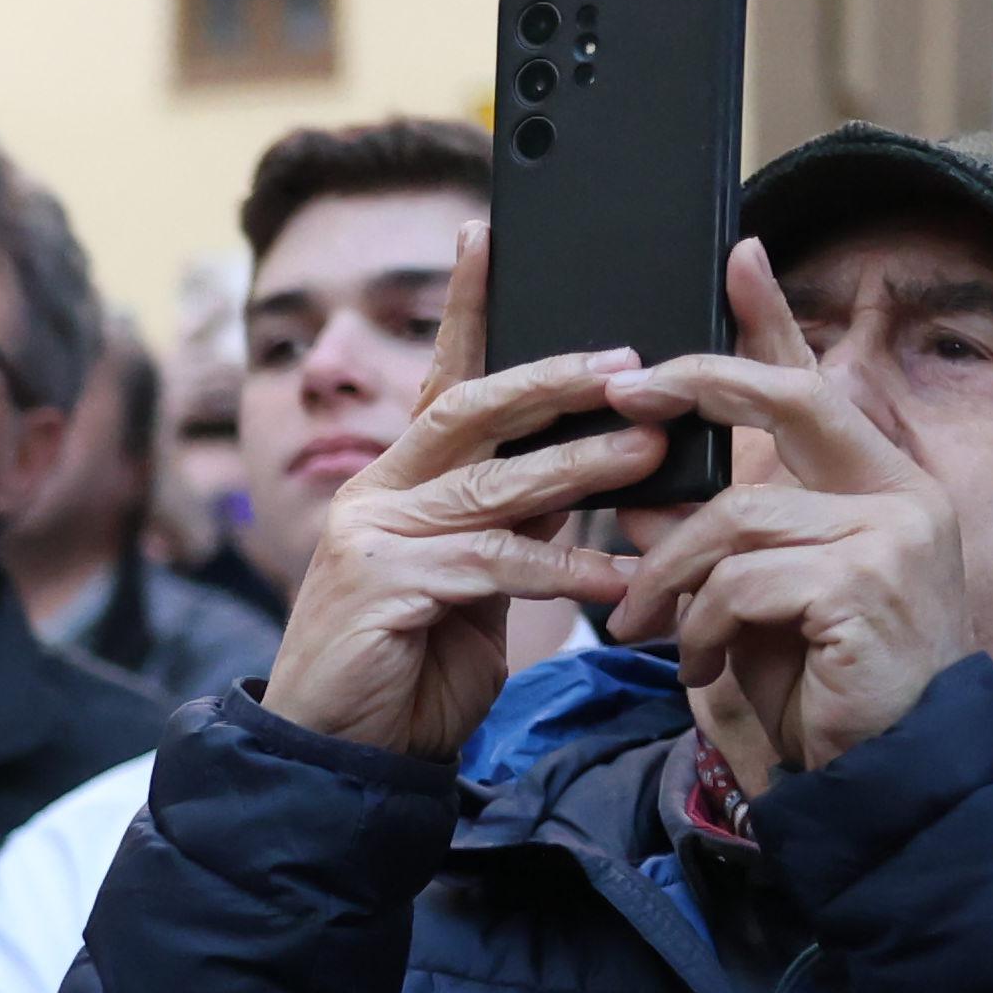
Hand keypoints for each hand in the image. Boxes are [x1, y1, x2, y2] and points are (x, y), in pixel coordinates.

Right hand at [261, 224, 646, 757]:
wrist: (341, 756)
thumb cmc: (408, 672)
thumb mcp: (473, 584)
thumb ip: (510, 524)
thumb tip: (579, 471)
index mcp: (394, 484)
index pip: (442, 382)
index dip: (466, 308)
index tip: (490, 237)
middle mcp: (375, 495)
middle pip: (470, 411)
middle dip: (554, 381)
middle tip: (632, 366)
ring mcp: (372, 538)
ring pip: (492, 485)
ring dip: (581, 469)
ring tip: (651, 457)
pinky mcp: (385, 586)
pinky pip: (494, 563)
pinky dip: (565, 570)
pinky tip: (620, 578)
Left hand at [604, 238, 970, 772]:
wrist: (875, 772)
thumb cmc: (816, 687)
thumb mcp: (751, 599)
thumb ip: (710, 539)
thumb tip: (633, 502)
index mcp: (876, 487)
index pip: (818, 385)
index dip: (774, 321)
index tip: (739, 256)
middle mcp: (899, 495)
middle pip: (788, 402)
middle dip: (699, 384)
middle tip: (621, 389)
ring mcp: (891, 535)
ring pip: (733, 516)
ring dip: (667, 578)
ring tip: (642, 631)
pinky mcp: (863, 584)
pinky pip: (739, 579)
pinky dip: (698, 625)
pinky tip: (698, 666)